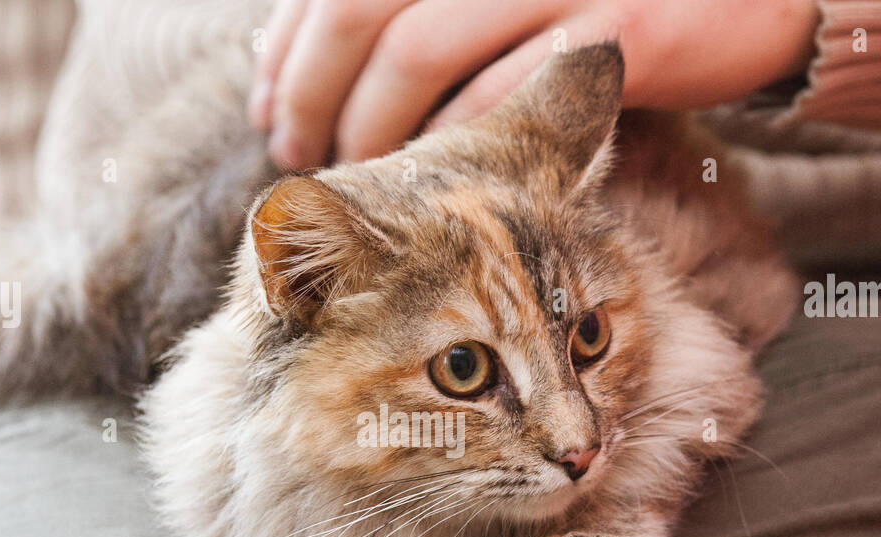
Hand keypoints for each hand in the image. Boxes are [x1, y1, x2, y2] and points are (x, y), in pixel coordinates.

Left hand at [249, 0, 819, 168]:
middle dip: (311, 90)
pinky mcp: (613, 25)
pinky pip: (498, 94)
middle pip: (360, 10)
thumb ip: (424, 12)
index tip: (267, 109)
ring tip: (353, 172)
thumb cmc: (607, 2)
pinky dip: (450, 140)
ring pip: (418, 51)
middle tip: (295, 152)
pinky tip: (430, 176)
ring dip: (369, 124)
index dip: (289, 46)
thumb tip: (308, 60)